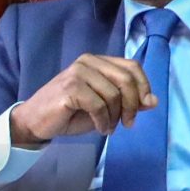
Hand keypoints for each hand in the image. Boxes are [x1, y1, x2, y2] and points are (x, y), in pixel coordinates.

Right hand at [10, 53, 156, 145]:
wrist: (36, 121)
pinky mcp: (70, 88)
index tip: (145, 107)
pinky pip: (98, 105)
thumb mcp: (106, 108)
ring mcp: (78, 73)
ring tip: (108, 127)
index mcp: (98, 61)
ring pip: (113, 95)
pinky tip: (100, 129)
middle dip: (132, 105)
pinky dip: (103, 121)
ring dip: (115, 117)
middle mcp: (88, 62)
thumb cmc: (70, 113)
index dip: (144, 87)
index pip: (132, 67)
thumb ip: (129, 101)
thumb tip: (154, 101)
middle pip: (126, 79)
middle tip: (128, 123)